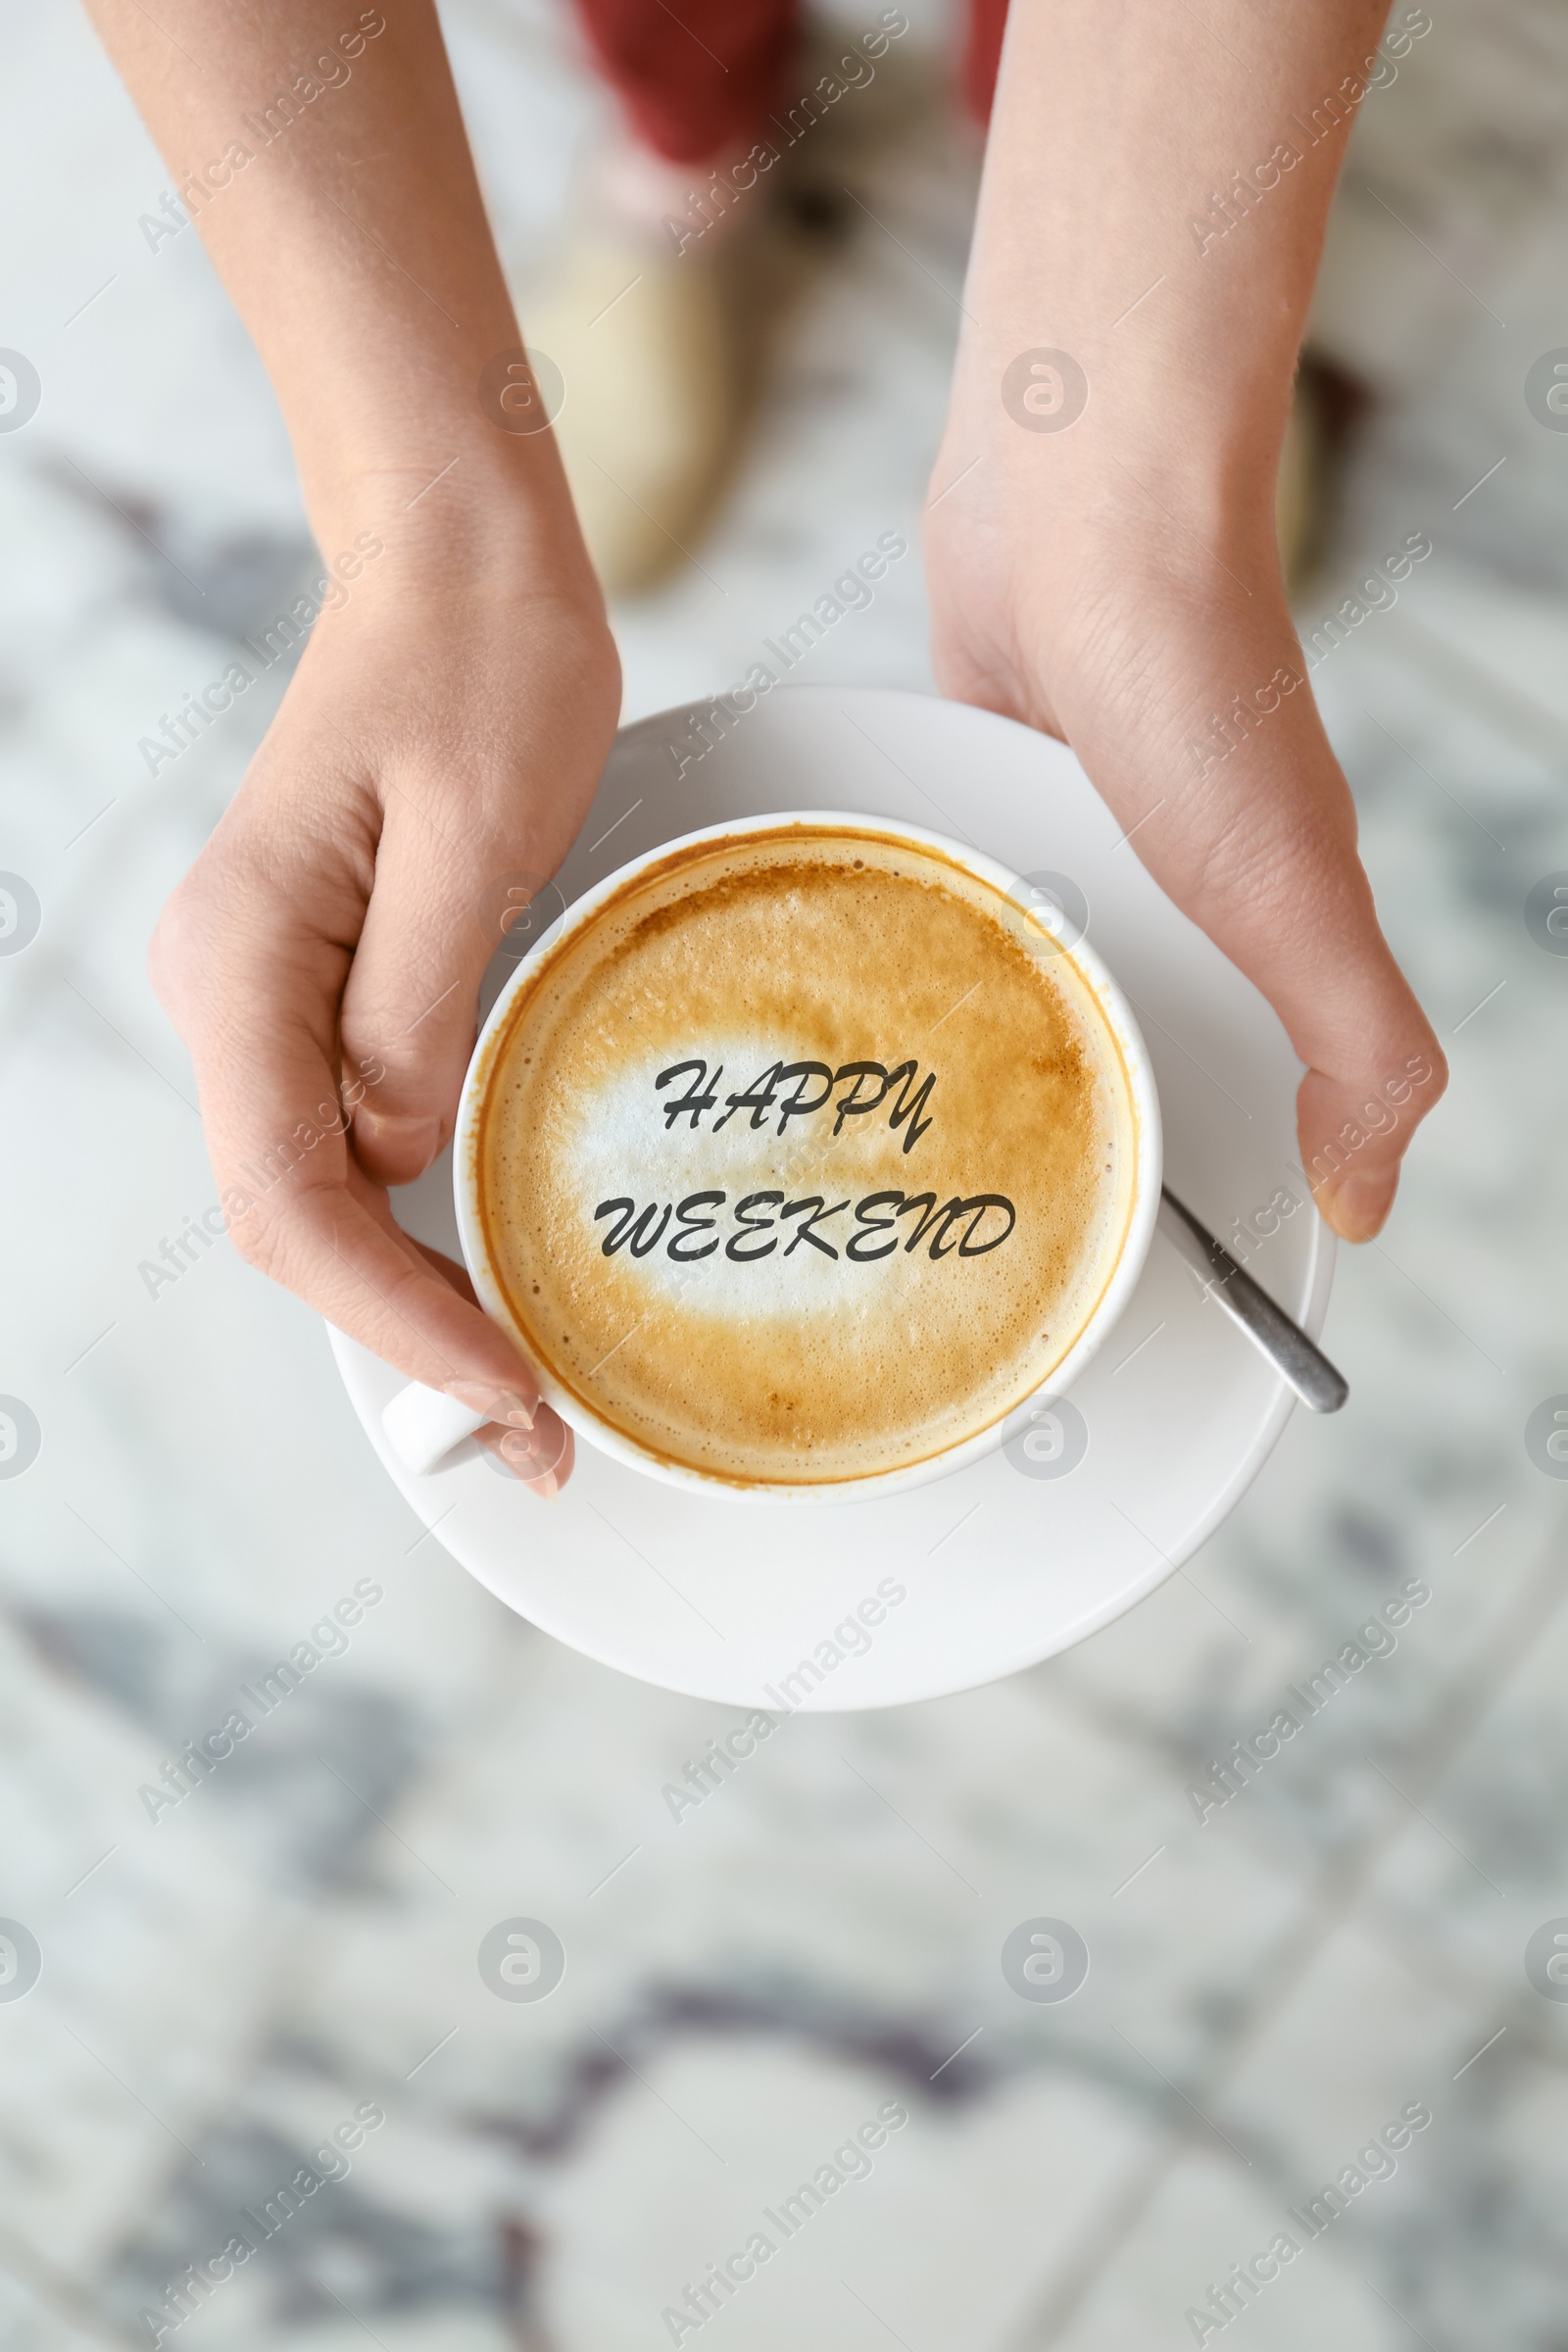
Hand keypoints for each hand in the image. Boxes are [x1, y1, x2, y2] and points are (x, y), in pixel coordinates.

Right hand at [150, 494, 620, 1494]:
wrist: (457, 566)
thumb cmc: (481, 664)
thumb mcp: (475, 832)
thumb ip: (419, 1008)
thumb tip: (398, 1158)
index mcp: (245, 955)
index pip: (292, 1196)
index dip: (396, 1319)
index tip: (509, 1398)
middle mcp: (227, 988)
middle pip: (290, 1222)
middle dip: (407, 1339)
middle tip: (541, 1434)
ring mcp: (261, 994)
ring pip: (311, 1197)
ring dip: (406, 1301)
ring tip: (524, 1389)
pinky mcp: (315, 990)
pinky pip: (342, 1142)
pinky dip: (409, 1231)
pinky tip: (485, 1276)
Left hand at [925, 417, 1444, 1240]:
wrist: (1085, 495)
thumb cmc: (1195, 676)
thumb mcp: (1294, 895)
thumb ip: (1358, 1045)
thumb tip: (1367, 1200)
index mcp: (1257, 913)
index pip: (1238, 1078)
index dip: (1197, 1175)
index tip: (1128, 1266)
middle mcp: (1166, 873)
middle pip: (1123, 1028)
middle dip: (1066, 1120)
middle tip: (979, 1222)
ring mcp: (1071, 817)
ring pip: (1029, 960)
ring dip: (980, 1030)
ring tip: (900, 1135)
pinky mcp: (986, 759)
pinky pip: (954, 873)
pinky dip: (924, 925)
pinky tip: (863, 984)